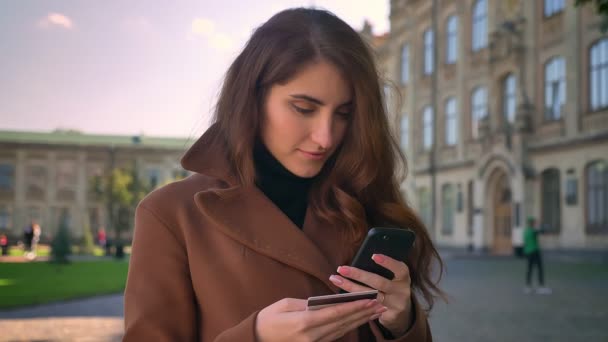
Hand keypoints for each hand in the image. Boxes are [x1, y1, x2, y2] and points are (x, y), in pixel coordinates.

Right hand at [255, 297, 386, 341]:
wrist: (257, 340)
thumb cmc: (269, 319)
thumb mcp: (285, 304)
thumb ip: (307, 303)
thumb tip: (325, 302)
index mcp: (304, 322)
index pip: (336, 313)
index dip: (355, 306)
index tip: (369, 299)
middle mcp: (312, 336)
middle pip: (343, 323)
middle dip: (363, 313)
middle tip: (380, 304)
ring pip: (342, 331)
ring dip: (360, 321)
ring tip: (376, 312)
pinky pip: (335, 336)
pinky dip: (349, 328)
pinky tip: (359, 321)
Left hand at [329, 254, 412, 336]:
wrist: (402, 313)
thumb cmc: (391, 288)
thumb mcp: (392, 278)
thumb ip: (382, 271)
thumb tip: (359, 259)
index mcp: (403, 278)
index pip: (399, 269)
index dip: (388, 262)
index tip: (373, 256)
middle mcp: (401, 291)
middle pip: (379, 283)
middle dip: (358, 275)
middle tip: (341, 269)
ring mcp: (395, 305)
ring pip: (370, 296)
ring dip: (350, 288)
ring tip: (335, 279)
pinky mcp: (388, 316)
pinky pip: (367, 308)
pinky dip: (353, 302)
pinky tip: (341, 297)